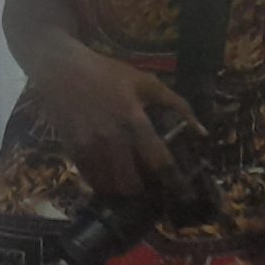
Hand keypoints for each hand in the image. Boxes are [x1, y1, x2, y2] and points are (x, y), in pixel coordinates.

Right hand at [28, 40, 201, 202]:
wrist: (62, 71)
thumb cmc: (107, 74)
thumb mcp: (147, 83)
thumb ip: (177, 105)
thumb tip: (202, 132)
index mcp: (134, 121)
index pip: (159, 161)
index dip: (174, 182)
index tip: (183, 193)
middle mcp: (112, 139)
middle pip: (132, 183)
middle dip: (145, 192)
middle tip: (153, 191)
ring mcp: (90, 147)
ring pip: (110, 185)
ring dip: (123, 191)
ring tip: (132, 188)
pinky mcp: (73, 150)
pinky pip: (91, 178)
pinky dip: (103, 184)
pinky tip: (111, 180)